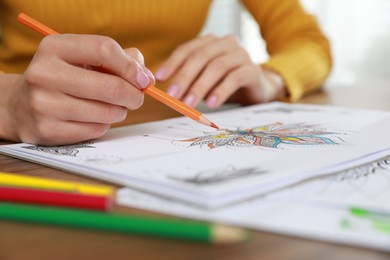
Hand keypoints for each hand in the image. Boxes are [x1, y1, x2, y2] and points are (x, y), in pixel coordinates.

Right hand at [0, 34, 153, 144]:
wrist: (20, 104)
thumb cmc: (63, 77)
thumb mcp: (83, 58)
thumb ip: (119, 60)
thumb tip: (146, 78)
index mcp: (55, 48)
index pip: (104, 49)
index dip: (131, 67)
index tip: (143, 79)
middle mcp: (44, 74)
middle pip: (110, 87)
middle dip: (133, 95)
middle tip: (136, 98)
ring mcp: (43, 104)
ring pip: (107, 112)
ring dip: (119, 111)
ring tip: (111, 107)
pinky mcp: (48, 130)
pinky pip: (96, 130)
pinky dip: (104, 125)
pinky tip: (93, 118)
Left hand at [155, 34, 285, 107]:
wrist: (258, 88)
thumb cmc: (226, 83)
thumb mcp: (204, 80)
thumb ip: (189, 81)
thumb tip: (169, 93)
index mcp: (210, 43)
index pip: (188, 49)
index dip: (172, 63)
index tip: (160, 78)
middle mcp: (226, 44)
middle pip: (201, 57)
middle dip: (184, 76)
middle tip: (173, 95)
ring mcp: (241, 55)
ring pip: (217, 67)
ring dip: (200, 86)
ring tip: (189, 103)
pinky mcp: (253, 70)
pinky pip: (235, 78)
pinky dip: (221, 91)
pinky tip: (211, 103)